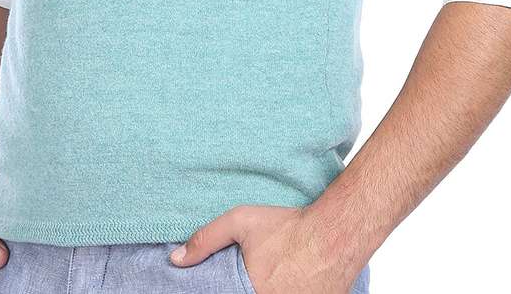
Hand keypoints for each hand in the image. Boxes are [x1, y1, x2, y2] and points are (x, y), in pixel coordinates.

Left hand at [168, 204, 357, 293]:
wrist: (335, 234)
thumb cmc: (288, 227)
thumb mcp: (241, 223)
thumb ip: (206, 240)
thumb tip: (176, 259)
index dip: (221, 289)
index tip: (229, 281)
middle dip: (245, 287)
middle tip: (253, 274)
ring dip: (268, 288)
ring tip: (273, 275)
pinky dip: (284, 290)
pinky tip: (284, 280)